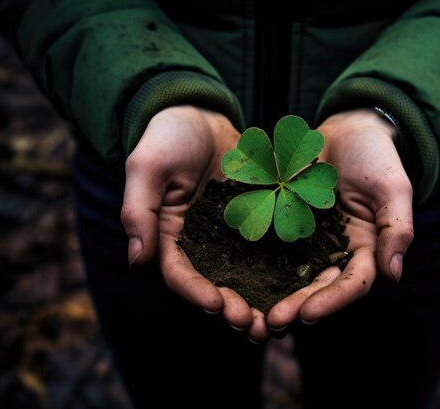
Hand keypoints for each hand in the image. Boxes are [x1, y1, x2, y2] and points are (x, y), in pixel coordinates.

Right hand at [120, 105, 268, 341]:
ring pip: (248, 275)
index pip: (179, 274)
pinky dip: (285, 269)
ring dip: (262, 299)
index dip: (195, 292)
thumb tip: (135, 259)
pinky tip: (304, 283)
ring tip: (281, 318)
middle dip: (233, 307)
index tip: (215, 304)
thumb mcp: (147, 166)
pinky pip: (273, 249)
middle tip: (253, 325)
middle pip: (217, 284)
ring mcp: (231, 235)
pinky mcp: (258, 220)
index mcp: (171, 237)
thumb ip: (139, 210)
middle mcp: (202, 244)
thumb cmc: (167, 137)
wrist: (200, 115)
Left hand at [267, 108, 413, 328]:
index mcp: (363, 249)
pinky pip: (265, 244)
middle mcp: (333, 252)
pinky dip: (250, 261)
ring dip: (269, 293)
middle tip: (271, 322)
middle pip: (315, 287)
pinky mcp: (281, 222)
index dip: (331, 301)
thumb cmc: (376, 157)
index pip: (351, 284)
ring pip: (287, 274)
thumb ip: (397, 228)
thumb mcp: (393, 188)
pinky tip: (231, 275)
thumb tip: (394, 274)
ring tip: (248, 310)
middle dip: (295, 306)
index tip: (308, 315)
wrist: (347, 130)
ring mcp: (305, 239)